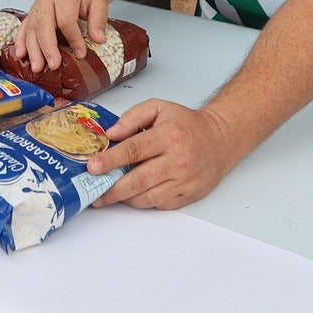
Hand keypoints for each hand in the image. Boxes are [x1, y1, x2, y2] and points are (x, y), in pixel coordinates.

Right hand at [14, 0, 108, 70]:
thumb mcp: (99, 1)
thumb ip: (98, 20)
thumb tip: (98, 40)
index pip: (66, 20)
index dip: (73, 38)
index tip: (81, 53)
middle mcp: (46, 0)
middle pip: (44, 25)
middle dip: (48, 47)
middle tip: (53, 65)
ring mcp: (36, 7)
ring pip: (31, 29)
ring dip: (33, 50)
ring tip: (37, 68)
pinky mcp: (31, 14)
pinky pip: (23, 28)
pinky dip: (20, 42)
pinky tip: (20, 55)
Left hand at [87, 100, 245, 209]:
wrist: (219, 139)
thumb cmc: (186, 124)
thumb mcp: (159, 107)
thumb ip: (132, 117)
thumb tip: (111, 134)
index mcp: (169, 136)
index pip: (134, 150)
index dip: (110, 160)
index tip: (92, 167)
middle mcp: (178, 160)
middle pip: (138, 180)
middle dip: (112, 188)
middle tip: (94, 193)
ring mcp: (185, 180)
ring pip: (148, 197)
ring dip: (125, 199)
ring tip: (108, 196)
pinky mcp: (189, 195)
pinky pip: (160, 204)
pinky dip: (142, 202)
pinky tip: (131, 196)